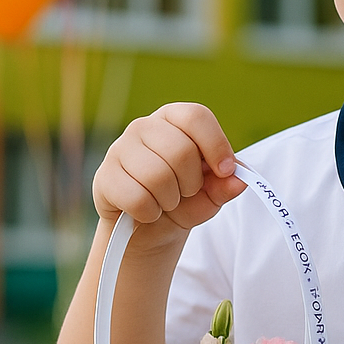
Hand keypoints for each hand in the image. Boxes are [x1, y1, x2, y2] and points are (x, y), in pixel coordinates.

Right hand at [92, 103, 244, 245]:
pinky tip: (147, 211)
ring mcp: (120, 149)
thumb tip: (239, 180)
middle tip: (186, 192)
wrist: (150, 227)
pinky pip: (136, 198)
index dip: (215, 145)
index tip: (225, 171)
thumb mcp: (212, 194)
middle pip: (180, 150)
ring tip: (166, 202)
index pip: (196, 116)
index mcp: (174, 119)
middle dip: (191, 183)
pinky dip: (149, 212)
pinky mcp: (105, 176)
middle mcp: (144, 127)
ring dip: (170, 200)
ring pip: (157, 176)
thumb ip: (226, 185)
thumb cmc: (184, 201)